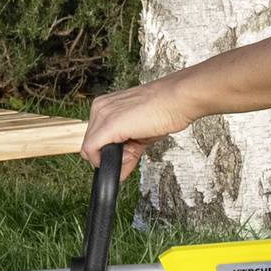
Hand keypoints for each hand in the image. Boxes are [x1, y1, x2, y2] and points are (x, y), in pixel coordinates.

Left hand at [79, 75, 201, 171]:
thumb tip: (121, 171)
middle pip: (90, 145)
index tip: (126, 154)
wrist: (179, 98)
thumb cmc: (165, 110)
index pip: (94, 138)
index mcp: (105, 105)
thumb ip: (127, 151)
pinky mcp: (109, 125)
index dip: (108, 152)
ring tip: (135, 150)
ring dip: (111, 159)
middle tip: (133, 153)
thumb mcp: (140, 133)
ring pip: (90, 150)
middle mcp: (100, 107)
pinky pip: (92, 151)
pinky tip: (125, 158)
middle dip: (110, 157)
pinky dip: (105, 163)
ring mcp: (102, 115)